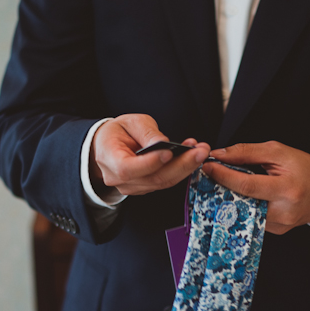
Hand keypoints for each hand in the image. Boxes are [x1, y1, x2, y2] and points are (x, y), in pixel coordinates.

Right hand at [90, 113, 210, 195]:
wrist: (109, 145)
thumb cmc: (118, 132)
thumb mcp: (130, 122)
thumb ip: (146, 132)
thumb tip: (164, 143)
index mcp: (110, 160)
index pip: (128, 168)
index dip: (150, 162)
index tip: (170, 152)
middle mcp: (120, 179)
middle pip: (153, 178)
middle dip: (181, 165)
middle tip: (200, 151)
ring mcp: (133, 187)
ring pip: (163, 182)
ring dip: (186, 167)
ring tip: (201, 151)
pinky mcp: (146, 188)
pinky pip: (165, 181)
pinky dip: (181, 169)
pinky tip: (191, 156)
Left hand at [201, 141, 309, 234]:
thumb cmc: (305, 168)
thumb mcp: (278, 152)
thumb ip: (247, 153)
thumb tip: (220, 154)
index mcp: (286, 189)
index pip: (247, 185)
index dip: (223, 176)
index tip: (208, 166)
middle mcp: (283, 211)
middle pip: (241, 201)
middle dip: (222, 188)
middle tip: (212, 175)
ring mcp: (280, 225)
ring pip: (244, 211)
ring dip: (232, 197)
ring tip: (228, 183)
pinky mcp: (277, 231)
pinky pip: (252, 218)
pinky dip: (245, 205)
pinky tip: (245, 196)